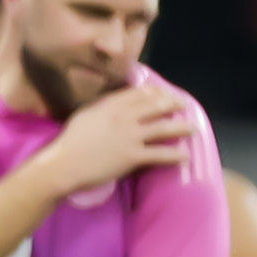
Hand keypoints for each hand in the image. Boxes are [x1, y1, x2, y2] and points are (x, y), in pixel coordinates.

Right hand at [40, 85, 190, 196]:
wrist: (64, 164)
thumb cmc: (69, 141)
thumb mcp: (84, 115)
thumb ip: (103, 106)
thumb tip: (116, 103)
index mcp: (112, 106)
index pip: (140, 93)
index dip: (156, 92)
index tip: (163, 93)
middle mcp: (126, 118)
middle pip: (157, 106)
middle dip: (174, 104)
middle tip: (183, 106)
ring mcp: (132, 137)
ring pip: (164, 128)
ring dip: (182, 127)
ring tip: (192, 129)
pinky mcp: (134, 156)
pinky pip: (160, 155)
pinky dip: (175, 156)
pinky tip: (185, 156)